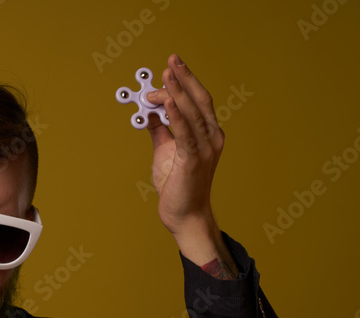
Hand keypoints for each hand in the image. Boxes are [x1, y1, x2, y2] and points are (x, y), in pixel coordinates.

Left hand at [144, 54, 231, 270]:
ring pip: (192, 113)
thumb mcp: (166, 151)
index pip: (198, 101)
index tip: (167, 71)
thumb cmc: (178, 186)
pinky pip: (185, 133)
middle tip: (172, 60)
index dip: (184, 83)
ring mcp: (205, 149)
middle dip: (185, 78)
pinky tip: (167, 101)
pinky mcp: (194, 160)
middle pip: (199, 100)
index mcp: (208, 134)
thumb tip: (148, 111)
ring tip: (167, 74)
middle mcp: (212, 138)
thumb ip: (160, 130)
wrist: (185, 216)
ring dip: (178, 92)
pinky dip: (177, 115)